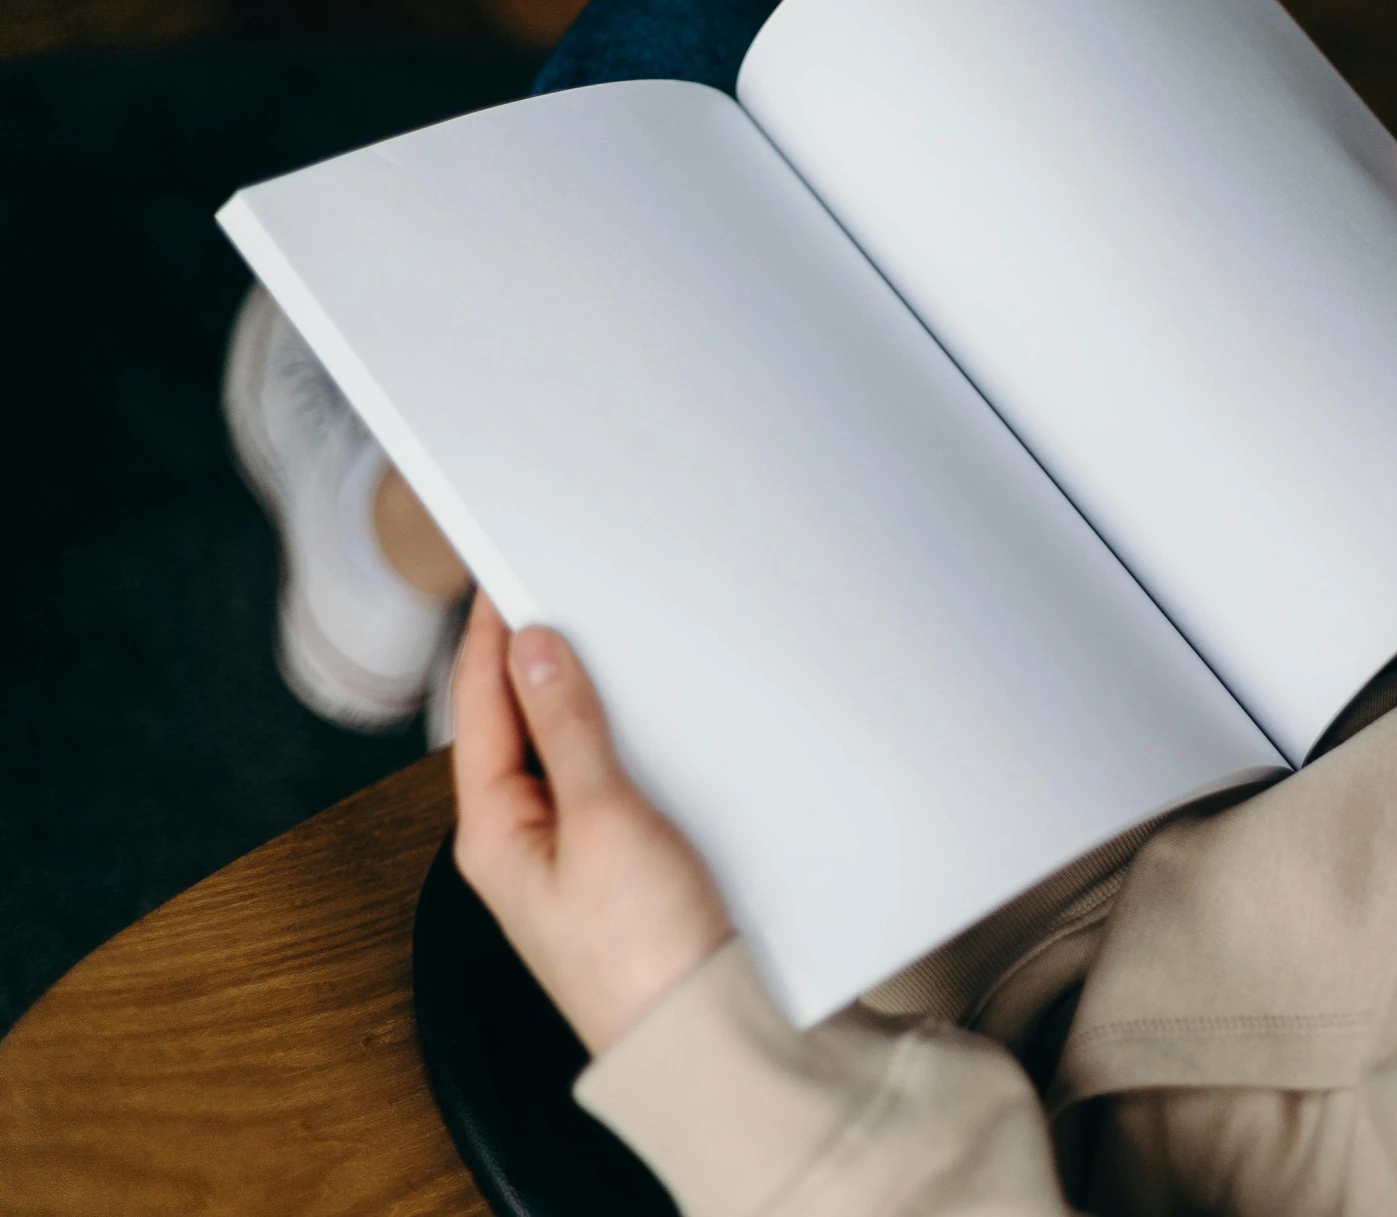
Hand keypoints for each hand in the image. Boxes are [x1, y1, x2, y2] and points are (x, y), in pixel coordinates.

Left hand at [451, 594, 733, 1054]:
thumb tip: (535, 652)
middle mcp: (519, 844)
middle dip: (528, 660)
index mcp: (492, 833)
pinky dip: (611, 738)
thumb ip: (569, 730)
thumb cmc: (642, 956)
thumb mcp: (603, 820)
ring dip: (573, 698)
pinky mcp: (613, 867)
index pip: (477, 709)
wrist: (699, 1036)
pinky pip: (598, 782)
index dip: (487, 638)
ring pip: (557, 753)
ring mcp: (565, 857)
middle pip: (511, 727)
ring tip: (592, 640)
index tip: (502, 580)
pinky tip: (638, 718)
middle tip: (550, 592)